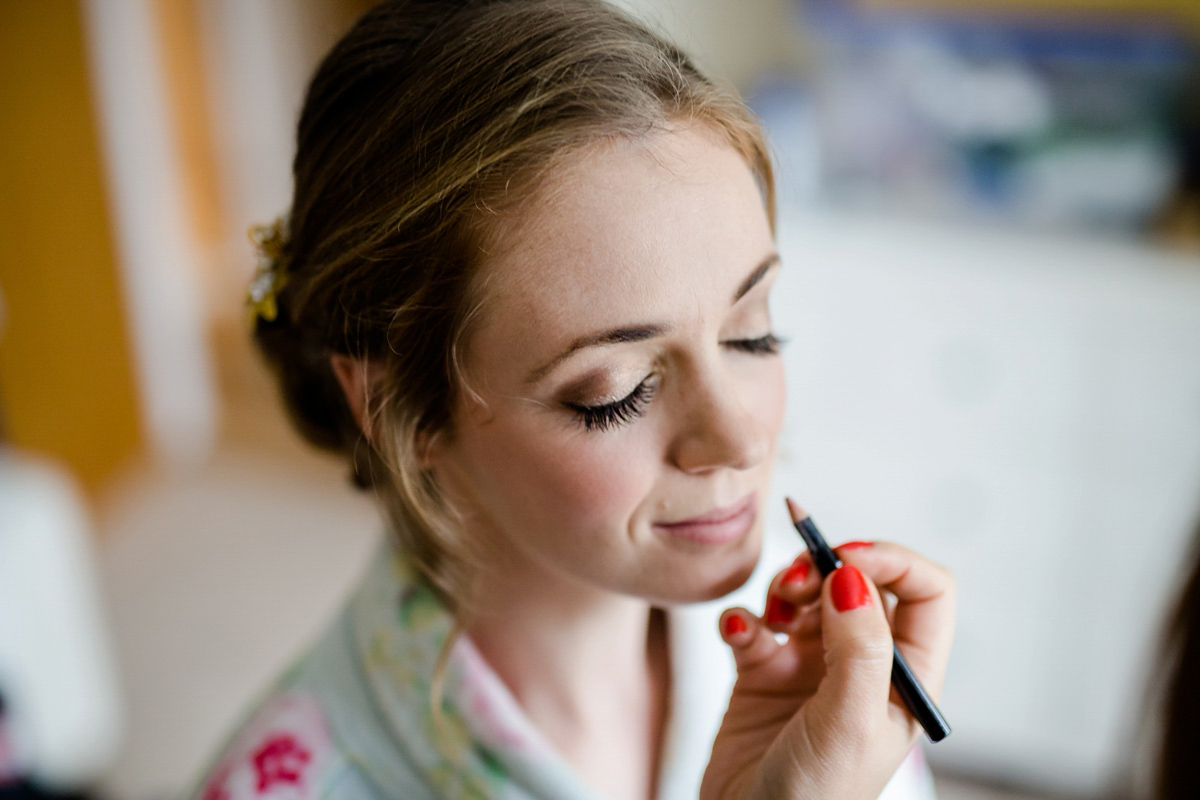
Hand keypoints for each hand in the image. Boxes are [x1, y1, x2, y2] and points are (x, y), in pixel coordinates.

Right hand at [700, 535, 954, 799]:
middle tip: (797, 584)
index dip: (891, 562)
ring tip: (771, 613)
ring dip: (784, 588)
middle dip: (827, 569)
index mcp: (906, 678)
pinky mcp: (765, 671)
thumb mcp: (852, 721)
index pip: (925, 593)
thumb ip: (860, 647)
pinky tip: (738, 632)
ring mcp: (812, 666)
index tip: (845, 559)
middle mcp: (864, 666)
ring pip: (807, 594)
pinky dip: (744, 617)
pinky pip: (757, 622)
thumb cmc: (816, 797)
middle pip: (860, 583)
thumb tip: (854, 576)